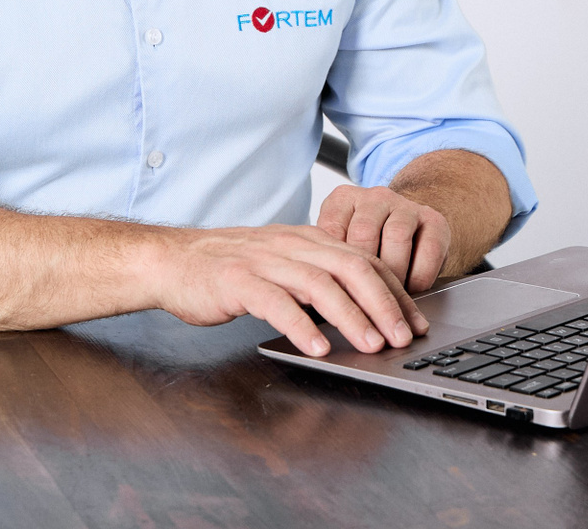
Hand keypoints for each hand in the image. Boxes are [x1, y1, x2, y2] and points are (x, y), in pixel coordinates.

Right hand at [151, 224, 428, 357]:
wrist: (171, 261)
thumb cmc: (228, 269)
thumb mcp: (281, 264)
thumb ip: (318, 278)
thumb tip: (364, 308)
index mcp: (307, 239)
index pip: (363, 260)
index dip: (394, 291)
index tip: (415, 321)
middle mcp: (290, 245)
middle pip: (350, 268)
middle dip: (384, 303)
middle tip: (403, 336)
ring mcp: (263, 261)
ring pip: (319, 284)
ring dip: (351, 317)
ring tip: (371, 345)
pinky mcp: (237, 281)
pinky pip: (276, 303)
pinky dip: (302, 326)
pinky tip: (318, 348)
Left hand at [315, 184, 450, 294]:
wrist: (412, 229)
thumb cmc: (367, 246)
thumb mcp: (340, 245)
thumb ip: (328, 261)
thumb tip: (311, 303)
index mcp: (343, 200)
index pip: (331, 230)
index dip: (333, 267)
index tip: (333, 295)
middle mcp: (374, 198)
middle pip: (364, 234)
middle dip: (364, 276)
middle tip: (363, 305)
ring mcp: (405, 206)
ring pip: (396, 238)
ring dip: (392, 276)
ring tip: (387, 302)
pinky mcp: (434, 220)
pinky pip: (429, 250)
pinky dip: (419, 277)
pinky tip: (411, 290)